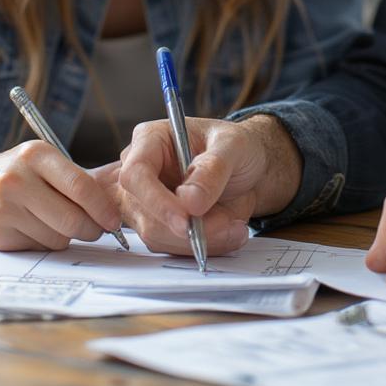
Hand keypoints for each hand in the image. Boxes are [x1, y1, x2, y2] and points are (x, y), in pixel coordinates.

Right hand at [0, 142, 123, 251]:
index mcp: (36, 155)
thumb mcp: (43, 160)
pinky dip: (46, 242)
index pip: (81, 186)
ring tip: (59, 222)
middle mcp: (17, 179)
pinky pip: (38, 247)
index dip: (103, 208)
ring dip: (67, 236)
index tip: (114, 220)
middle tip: (97, 229)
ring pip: (57, 237)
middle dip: (92, 229)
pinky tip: (37, 228)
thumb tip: (116, 205)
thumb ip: (75, 178)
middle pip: (71, 218)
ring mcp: (4, 208)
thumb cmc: (18, 172)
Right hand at [117, 114, 301, 255]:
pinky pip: (171, 246)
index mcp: (150, 139)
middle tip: (226, 224)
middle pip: (143, 211)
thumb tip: (189, 201)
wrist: (249, 169)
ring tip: (233, 225)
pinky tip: (227, 231)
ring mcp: (145, 201)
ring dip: (197, 238)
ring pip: (156, 235)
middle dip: (185, 227)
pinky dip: (200, 245)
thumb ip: (213, 169)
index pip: (135, 174)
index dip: (156, 201)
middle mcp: (140, 171)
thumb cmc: (236, 147)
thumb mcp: (233, 146)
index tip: (185, 221)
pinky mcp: (158, 224)